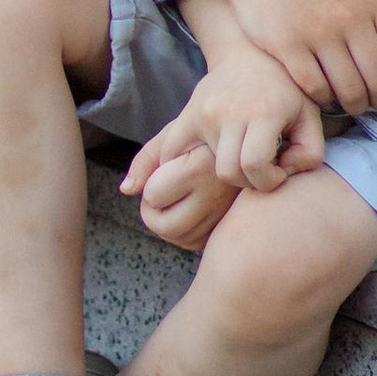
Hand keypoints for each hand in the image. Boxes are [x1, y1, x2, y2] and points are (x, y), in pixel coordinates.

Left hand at [120, 110, 237, 250]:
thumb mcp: (175, 133)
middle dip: (151, 214)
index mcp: (201, 167)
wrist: (251, 138)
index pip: (153, 195)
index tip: (163, 170)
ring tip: (171, 200)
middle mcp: (218, 194)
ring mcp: (228, 212)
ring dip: (167, 225)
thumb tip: (125, 190)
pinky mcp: (232, 222)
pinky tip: (185, 210)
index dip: (150, 184)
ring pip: (182, 239)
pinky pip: (199, 243)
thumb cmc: (205, 132)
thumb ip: (146, 159)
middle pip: (166, 227)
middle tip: (156, 195)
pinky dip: (185, 233)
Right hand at [190, 45, 325, 193]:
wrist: (247, 54)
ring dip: (227, 172)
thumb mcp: (310, 117)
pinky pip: (171, 153)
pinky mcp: (186, 116)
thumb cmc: (286, 90)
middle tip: (260, 168)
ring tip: (242, 158)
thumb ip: (310, 154)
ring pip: (206, 168)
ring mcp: (203, 113)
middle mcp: (228, 112)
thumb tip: (282, 173)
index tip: (278, 171)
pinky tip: (199, 166)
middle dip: (248, 181)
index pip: (254, 166)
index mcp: (262, 112)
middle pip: (229, 172)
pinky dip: (178, 167)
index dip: (269, 180)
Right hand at [204, 0, 376, 115]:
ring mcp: (318, 32)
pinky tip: (321, 92)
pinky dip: (323, 98)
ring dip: (353, 105)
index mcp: (374, 3)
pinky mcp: (288, 45)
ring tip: (348, 102)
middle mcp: (350, 17)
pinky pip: (316, 88)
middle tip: (370, 104)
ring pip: (350, 91)